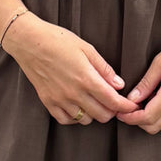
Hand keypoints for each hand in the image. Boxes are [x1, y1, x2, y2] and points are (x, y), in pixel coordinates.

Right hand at [2, 12, 139, 124]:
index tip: (132, 106)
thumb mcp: (86, 48)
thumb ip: (104, 69)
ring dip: (94, 114)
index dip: (126, 106)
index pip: (113, 101)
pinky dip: (76, 118)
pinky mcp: (48, 102)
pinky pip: (66, 120)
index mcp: (86, 78)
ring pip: (86, 120)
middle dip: (112, 110)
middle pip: (102, 115)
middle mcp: (74, 93)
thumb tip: (119, 85)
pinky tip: (79, 107)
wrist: (28, 42)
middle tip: (113, 101)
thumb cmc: (58, 40)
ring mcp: (60, 100)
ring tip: (95, 102)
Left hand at [115, 19, 160, 133]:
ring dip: (152, 121)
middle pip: (155, 126)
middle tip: (129, 111)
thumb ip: (146, 83)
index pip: (147, 117)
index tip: (121, 114)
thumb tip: (132, 99)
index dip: (131, 119)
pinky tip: (159, 106)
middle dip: (138, 122)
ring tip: (144, 107)